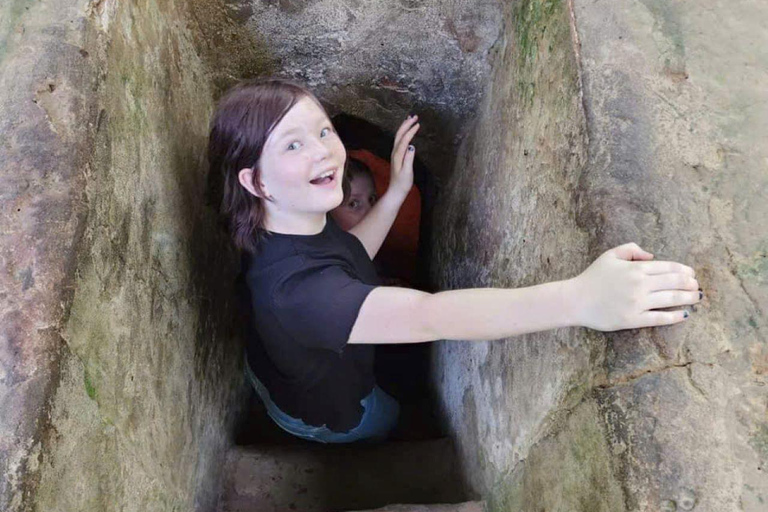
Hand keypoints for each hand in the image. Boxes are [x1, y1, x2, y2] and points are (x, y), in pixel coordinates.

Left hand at [389, 114, 419, 198]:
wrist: (396, 191)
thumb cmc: (403, 183)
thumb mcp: (407, 172)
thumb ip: (409, 159)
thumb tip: (411, 146)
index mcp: (398, 156)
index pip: (404, 140)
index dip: (411, 131)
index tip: (418, 124)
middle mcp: (394, 153)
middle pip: (399, 135)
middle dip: (406, 124)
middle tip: (415, 116)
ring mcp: (395, 154)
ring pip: (398, 136)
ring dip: (404, 127)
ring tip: (410, 119)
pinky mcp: (397, 156)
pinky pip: (399, 140)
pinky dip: (403, 133)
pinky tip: (407, 132)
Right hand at [571, 242, 700, 330]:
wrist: (576, 300)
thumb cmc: (592, 277)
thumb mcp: (610, 255)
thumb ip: (631, 250)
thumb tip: (652, 256)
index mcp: (636, 268)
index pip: (669, 268)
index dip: (685, 271)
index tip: (691, 274)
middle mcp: (640, 285)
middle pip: (675, 283)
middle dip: (690, 284)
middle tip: (697, 286)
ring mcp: (638, 303)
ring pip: (671, 299)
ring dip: (688, 298)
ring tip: (697, 298)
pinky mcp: (634, 319)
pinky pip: (660, 318)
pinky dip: (675, 316)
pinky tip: (685, 314)